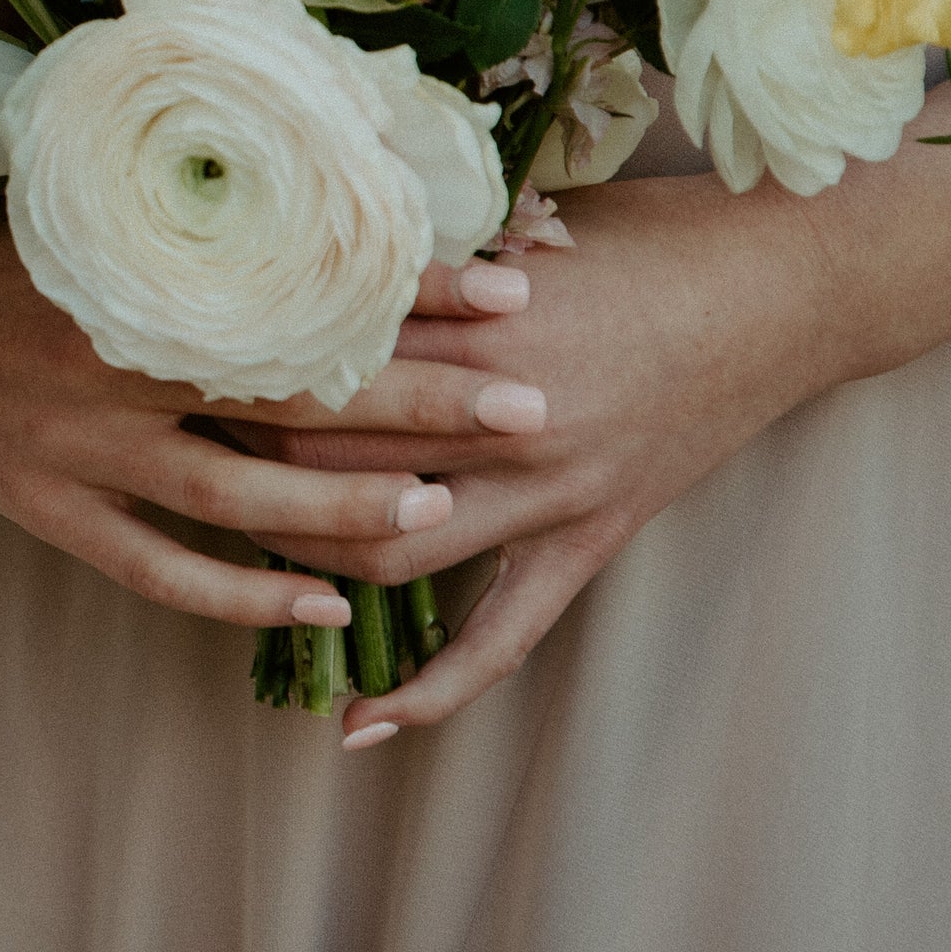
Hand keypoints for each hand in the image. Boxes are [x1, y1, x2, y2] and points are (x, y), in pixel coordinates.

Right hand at [0, 206, 542, 630]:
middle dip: (424, 402)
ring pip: (241, 497)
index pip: (306, 287)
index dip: (416, 288)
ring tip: (447, 511)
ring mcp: (78, 448)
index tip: (515, 286)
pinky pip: (161, 567)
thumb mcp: (80, 193)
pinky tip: (322, 601)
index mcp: (132, 273)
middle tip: (530, 405)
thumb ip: (193, 202)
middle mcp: (112, 365)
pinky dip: (244, 592)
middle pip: (298, 399)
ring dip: (352, 509)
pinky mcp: (47, 508)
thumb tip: (324, 178)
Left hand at [231, 172, 902, 740]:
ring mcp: (551, 491)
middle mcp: (507, 418)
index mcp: (478, 324)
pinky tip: (359, 726)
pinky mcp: (592, 538)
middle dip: (243, 458)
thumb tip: (301, 252)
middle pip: (330, 459)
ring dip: (305, 555)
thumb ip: (415, 263)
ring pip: (391, 548)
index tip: (168, 367)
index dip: (234, 369)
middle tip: (174, 452)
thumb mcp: (516, 225)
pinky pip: (502, 637)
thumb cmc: (643, 236)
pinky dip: (431, 689)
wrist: (783, 288)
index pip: (318, 363)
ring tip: (238, 549)